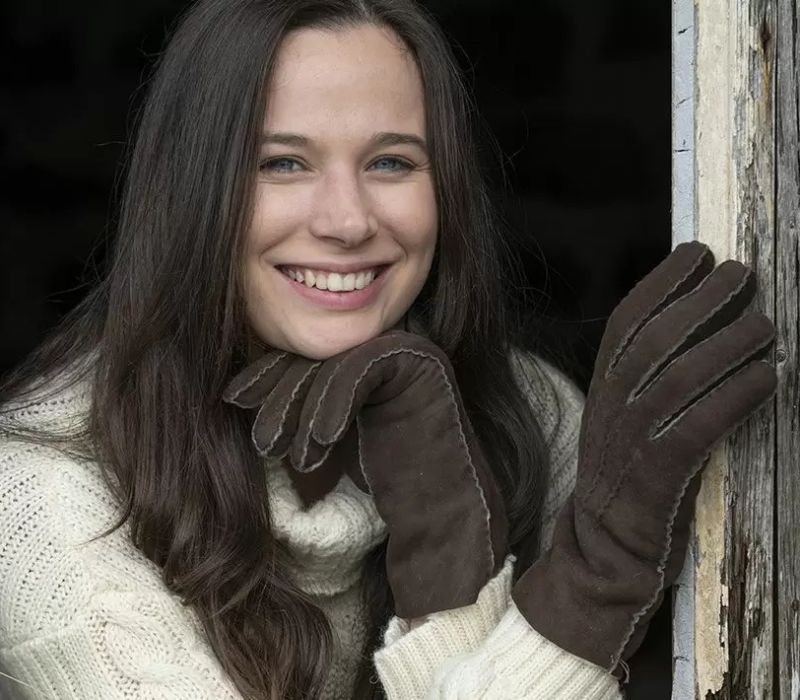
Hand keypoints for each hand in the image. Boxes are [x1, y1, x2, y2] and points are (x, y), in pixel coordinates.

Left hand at [223, 330, 508, 618]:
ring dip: (301, 408)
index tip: (236, 400)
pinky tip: (319, 442)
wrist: (440, 510)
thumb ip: (297, 409)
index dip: (270, 376)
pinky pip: (360, 369)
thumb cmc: (383, 481)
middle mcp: (387, 344)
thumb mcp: (326, 437)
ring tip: (283, 451)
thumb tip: (237, 390)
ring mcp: (406, 347)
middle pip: (319, 356)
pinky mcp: (418, 359)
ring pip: (335, 363)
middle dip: (282, 396)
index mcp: (367, 356)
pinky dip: (333, 403)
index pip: (309, 356)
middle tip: (262, 439)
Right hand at [511, 241, 776, 673]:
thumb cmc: (626, 476)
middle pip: (655, 340)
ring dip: (727, 345)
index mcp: (604, 386)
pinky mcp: (656, 478)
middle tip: (743, 274)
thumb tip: (697, 325)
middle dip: (700, 300)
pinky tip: (769, 378)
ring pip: (678, 379)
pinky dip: (735, 398)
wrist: (601, 548)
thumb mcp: (622, 417)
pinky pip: (696, 428)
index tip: (698, 252)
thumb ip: (646, 375)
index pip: (627, 321)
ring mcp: (630, 441)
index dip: (662, 282)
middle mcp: (612, 406)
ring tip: (767, 326)